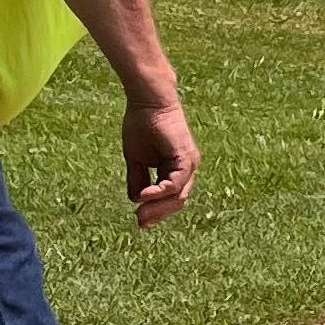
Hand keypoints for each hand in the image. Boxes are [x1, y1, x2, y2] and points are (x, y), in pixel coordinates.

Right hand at [123, 92, 197, 224]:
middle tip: (139, 223)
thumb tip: (136, 200)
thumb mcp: (136, 159)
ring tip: (140, 215)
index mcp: (176, 169)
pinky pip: (175, 182)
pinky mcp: (186, 157)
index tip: (139, 220)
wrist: (146, 101)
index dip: (156, 211)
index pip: (171, 198)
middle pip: (177, 201)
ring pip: (178, 196)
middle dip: (157, 214)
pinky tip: (144, 196)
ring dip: (158, 208)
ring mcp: (189, 163)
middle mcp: (186, 168)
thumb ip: (138, 179)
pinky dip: (160, 192)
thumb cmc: (141, 124)